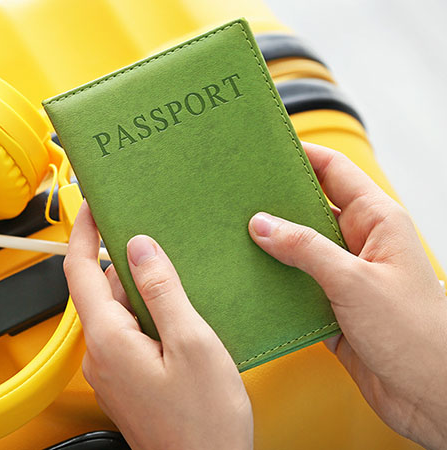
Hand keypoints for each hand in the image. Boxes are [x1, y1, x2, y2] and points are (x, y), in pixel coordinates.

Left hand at [64, 203, 252, 449]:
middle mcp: (101, 355)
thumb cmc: (203, 425)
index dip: (81, 232)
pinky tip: (180, 319)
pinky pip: (129, 335)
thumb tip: (139, 248)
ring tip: (180, 281)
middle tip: (157, 239)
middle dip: (125, 262)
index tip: (91, 205)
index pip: (78, 270)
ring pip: (119, 313)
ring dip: (142, 292)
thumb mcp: (192, 344)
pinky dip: (148, 317)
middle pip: (101, 290)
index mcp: (108, 339)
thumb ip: (162, 291)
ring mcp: (112, 371)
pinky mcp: (128, 382)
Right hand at [248, 142, 446, 449]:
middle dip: (273, 203)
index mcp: (377, 222)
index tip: (262, 151)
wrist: (432, 397)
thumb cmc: (416, 336)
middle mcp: (360, 245)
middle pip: (309, 211)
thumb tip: (262, 224)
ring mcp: (345, 278)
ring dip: (268, 250)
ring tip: (229, 240)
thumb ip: (306, 249)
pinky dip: (272, 287)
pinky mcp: (332, 310)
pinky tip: (246, 284)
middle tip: (234, 197)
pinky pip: (294, 289)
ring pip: (297, 252)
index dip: (301, 155)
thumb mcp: (355, 282)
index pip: (334, 173)